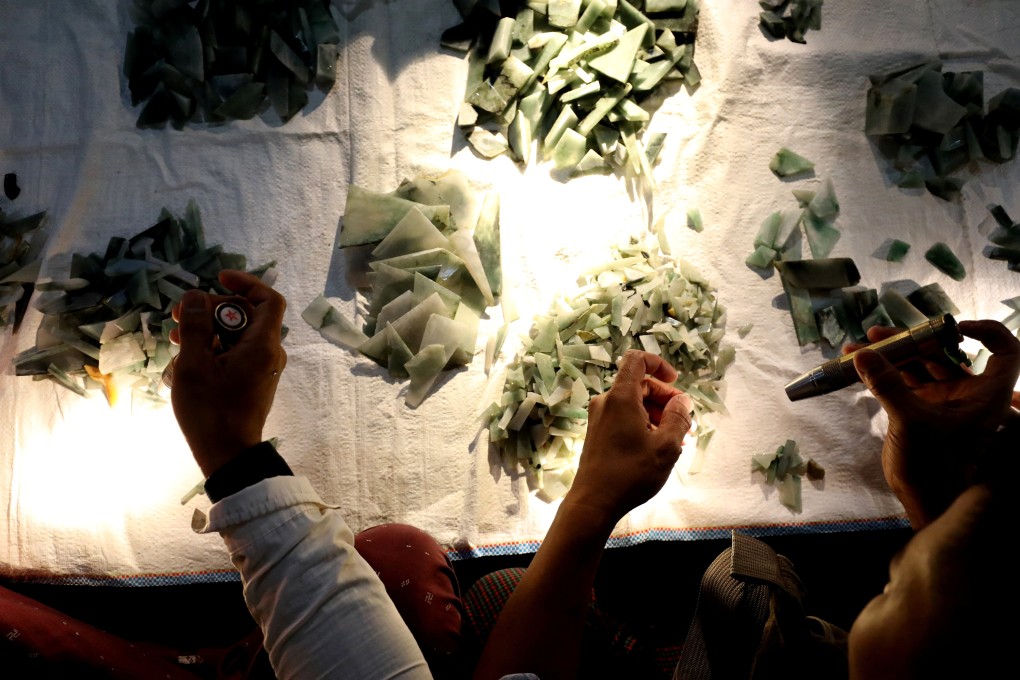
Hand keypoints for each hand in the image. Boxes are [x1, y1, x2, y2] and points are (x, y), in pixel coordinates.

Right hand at [170, 270, 287, 476]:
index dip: (245, 283)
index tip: (217, 279)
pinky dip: (215, 348)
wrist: (228, 455)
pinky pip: (237, 354)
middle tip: (182, 314)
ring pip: (238, 336)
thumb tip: (197, 296)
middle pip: (247, 315)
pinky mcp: (252, 382)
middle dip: (214, 308)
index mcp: (263, 345)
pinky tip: (187, 358)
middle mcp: (269, 353)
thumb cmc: (211, 410)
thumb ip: (196, 326)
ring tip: (176, 337)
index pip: (269, 300)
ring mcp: (262, 369)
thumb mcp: (194, 365)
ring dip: (209, 329)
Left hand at [565, 350, 693, 525]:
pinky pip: (625, 418)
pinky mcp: (598, 433)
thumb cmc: (631, 473)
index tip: (675, 382)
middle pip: (639, 385)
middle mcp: (606, 402)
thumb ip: (679, 418)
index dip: (659, 364)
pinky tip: (658, 448)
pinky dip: (643, 425)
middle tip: (683, 423)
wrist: (594, 502)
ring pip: (634, 405)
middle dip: (665, 399)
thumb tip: (682, 401)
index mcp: (621, 397)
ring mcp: (599, 418)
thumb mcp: (666, 446)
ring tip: (676, 440)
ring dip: (657, 415)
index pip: (637, 360)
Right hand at [845, 320, 1019, 527]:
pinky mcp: (917, 410)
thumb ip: (888, 386)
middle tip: (879, 335)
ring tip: (859, 345)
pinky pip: (899, 382)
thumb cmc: (935, 467)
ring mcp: (940, 401)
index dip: (988, 333)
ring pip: (918, 365)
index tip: (956, 327)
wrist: (922, 501)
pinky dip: (880, 372)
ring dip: (890, 354)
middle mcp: (966, 394)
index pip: (1004, 352)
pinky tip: (855, 365)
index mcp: (985, 395)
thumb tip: (863, 354)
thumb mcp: (913, 422)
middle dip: (912, 339)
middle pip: (945, 352)